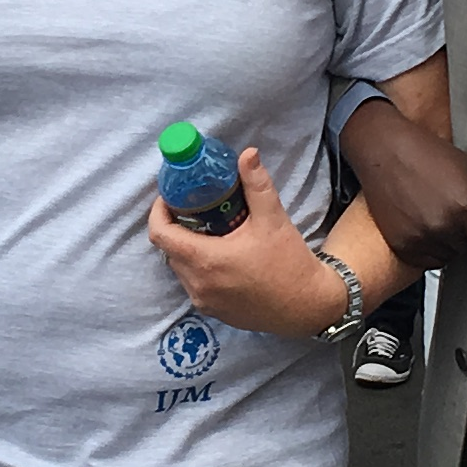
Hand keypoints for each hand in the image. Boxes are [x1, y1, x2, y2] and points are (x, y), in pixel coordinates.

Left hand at [143, 148, 347, 333]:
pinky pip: (194, 285)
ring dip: (187, 249)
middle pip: (169, 250)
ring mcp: (204, 301)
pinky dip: (198, 268)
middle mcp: (198, 284)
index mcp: (205, 260)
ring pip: (180, 268)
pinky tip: (221, 257)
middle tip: (195, 210)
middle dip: (176, 227)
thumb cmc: (289, 264)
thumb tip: (247, 154)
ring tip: (210, 231)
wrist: (308, 307)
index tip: (172, 197)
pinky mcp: (213, 312)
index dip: (159, 211)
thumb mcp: (273, 220)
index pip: (160, 234)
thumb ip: (257, 185)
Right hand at [340, 94, 466, 265]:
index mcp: (466, 207)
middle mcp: (443, 227)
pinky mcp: (401, 247)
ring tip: (433, 212)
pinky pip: (427, 262)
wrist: (385, 150)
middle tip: (450, 207)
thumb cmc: (433, 156)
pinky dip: (428, 248)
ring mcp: (419, 239)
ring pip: (449, 258)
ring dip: (447, 243)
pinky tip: (420, 222)